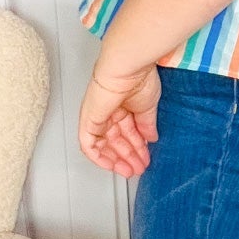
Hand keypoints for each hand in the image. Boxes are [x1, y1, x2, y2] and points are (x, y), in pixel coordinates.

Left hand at [78, 62, 160, 176]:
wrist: (127, 68)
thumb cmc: (139, 79)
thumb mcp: (148, 108)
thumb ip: (147, 125)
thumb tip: (150, 138)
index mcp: (123, 105)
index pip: (128, 131)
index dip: (137, 147)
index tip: (144, 158)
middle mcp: (109, 110)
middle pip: (116, 140)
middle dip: (129, 156)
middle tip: (139, 168)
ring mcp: (98, 115)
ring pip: (104, 144)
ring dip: (117, 159)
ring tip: (130, 170)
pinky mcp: (88, 120)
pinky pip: (88, 144)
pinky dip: (98, 157)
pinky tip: (111, 165)